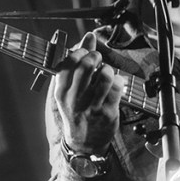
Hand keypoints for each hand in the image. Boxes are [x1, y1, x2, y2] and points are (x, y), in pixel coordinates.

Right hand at [52, 32, 124, 153]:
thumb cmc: (76, 111)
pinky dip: (118, 80)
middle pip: (86, 65)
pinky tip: (115, 83)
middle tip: (97, 60)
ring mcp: (92, 107)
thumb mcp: (70, 90)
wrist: (83, 144)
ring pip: (104, 75)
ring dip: (108, 69)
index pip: (68, 63)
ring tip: (106, 73)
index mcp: (61, 92)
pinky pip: (117, 87)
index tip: (85, 53)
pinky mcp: (107, 113)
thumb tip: (89, 36)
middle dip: (95, 56)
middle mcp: (74, 99)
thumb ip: (79, 61)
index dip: (79, 52)